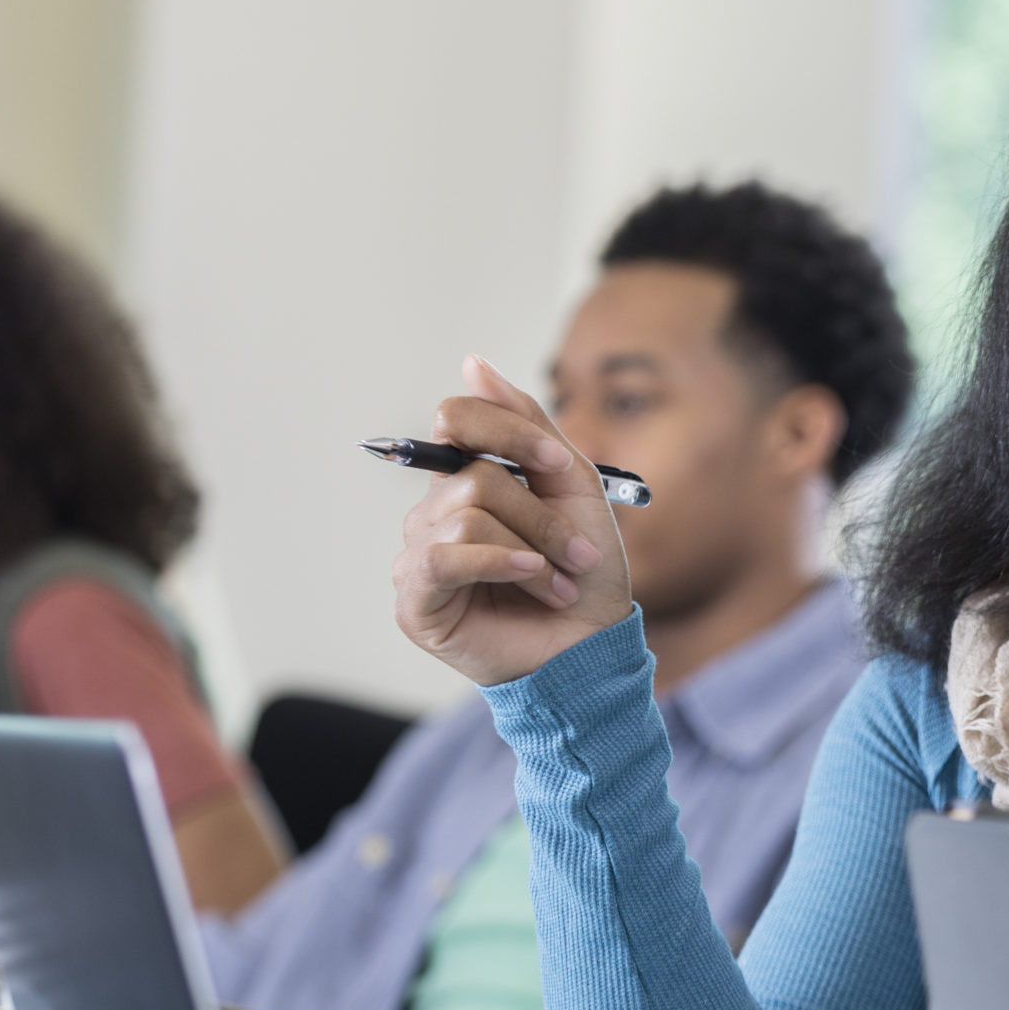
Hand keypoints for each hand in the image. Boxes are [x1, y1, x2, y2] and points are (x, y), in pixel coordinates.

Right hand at [391, 355, 635, 685]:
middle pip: (473, 476)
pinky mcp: (415, 600)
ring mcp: (419, 557)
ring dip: (532, 548)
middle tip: (577, 554)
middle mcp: (433, 514)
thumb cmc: (584, 571)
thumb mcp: (569, 485)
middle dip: (540, 515)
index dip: (508, 432)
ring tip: (557, 582)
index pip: (455, 419)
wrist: (593, 645)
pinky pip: (442, 557)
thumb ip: (525, 423)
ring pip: (466, 515)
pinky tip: (532, 577)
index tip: (557, 465)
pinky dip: (498, 562)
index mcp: (466, 481)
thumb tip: (471, 364)